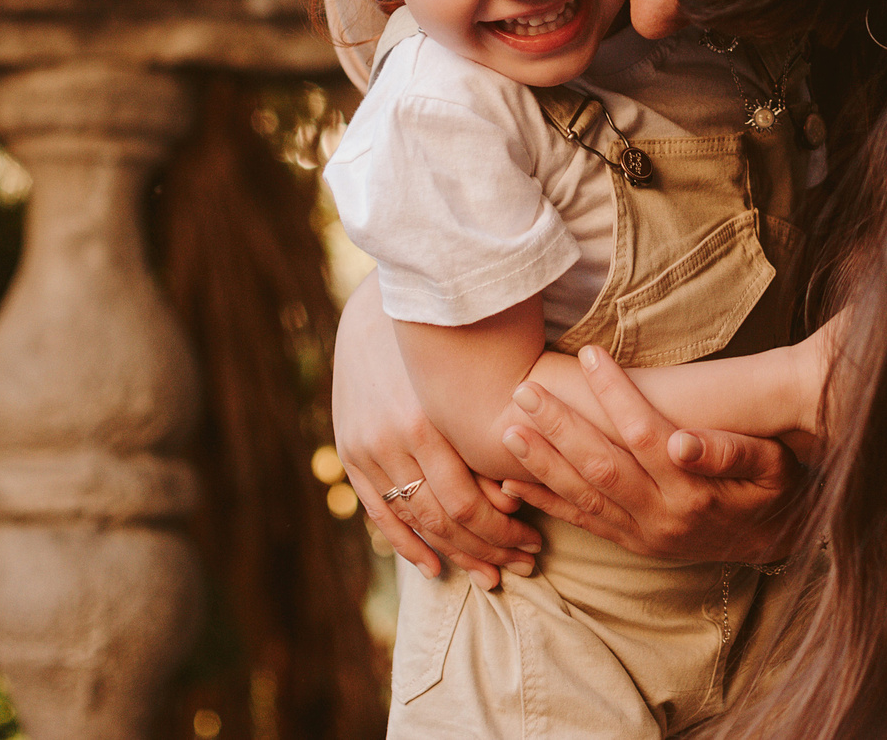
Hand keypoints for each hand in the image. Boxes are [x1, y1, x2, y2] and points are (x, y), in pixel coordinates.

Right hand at [333, 275, 541, 586]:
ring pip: (415, 520)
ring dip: (455, 554)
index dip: (502, 530)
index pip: (466, 502)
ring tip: (490, 575)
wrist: (381, 313)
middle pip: (443, 518)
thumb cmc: (445, 345)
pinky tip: (434, 568)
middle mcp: (395, 439)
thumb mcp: (471, 381)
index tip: (535, 542)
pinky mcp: (350, 452)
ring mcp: (367, 449)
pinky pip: (379, 512)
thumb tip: (515, 498)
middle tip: (523, 566)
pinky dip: (406, 544)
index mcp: (430, 421)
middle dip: (487, 547)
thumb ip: (486, 435)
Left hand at [495, 347, 800, 564]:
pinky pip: (580, 523)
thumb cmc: (774, 490)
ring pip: (582, 496)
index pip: (644, 434)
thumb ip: (730, 452)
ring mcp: (642, 533)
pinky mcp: (631, 544)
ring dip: (543, 463)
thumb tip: (681, 441)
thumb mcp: (773, 466)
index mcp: (695, 491)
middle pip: (600, 466)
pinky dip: (545, 502)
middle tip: (524, 391)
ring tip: (509, 429)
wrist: (776, 543)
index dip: (614, 393)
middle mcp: (662, 516)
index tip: (589, 353)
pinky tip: (511, 482)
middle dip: (559, 427)